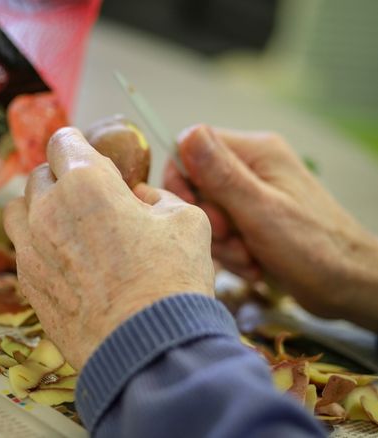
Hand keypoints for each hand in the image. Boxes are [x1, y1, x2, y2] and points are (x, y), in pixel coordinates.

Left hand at [4, 127, 213, 368]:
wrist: (147, 348)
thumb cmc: (170, 281)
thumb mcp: (186, 221)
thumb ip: (156, 197)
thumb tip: (138, 198)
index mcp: (85, 182)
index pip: (63, 141)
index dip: (76, 144)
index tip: (85, 154)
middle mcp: (48, 209)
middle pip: (39, 174)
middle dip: (61, 177)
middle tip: (87, 196)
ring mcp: (30, 248)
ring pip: (18, 209)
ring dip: (37, 208)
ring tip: (64, 224)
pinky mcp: (26, 282)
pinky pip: (21, 249)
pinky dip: (36, 245)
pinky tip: (64, 261)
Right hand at [164, 125, 377, 329]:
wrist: (349, 285)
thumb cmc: (313, 249)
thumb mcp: (260, 210)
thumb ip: (221, 174)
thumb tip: (188, 134)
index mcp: (257, 152)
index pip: (192, 146)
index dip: (183, 178)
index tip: (194, 209)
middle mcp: (254, 167)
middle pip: (198, 183)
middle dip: (207, 218)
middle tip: (231, 239)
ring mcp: (255, 194)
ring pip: (208, 211)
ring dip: (220, 241)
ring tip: (247, 257)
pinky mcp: (255, 219)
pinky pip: (223, 230)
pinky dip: (231, 251)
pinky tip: (252, 264)